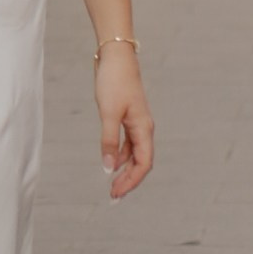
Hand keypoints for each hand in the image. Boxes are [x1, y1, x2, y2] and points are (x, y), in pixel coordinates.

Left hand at [97, 41, 155, 199]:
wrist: (115, 57)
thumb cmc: (114, 82)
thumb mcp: (108, 113)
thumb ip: (108, 141)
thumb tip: (108, 168)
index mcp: (144, 128)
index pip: (143, 163)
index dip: (132, 181)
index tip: (117, 193)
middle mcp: (144, 128)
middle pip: (141, 162)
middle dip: (129, 180)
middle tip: (113, 196)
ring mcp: (137, 123)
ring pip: (134, 154)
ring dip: (124, 170)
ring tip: (112, 184)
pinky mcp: (128, 117)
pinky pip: (128, 143)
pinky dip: (120, 155)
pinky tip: (111, 162)